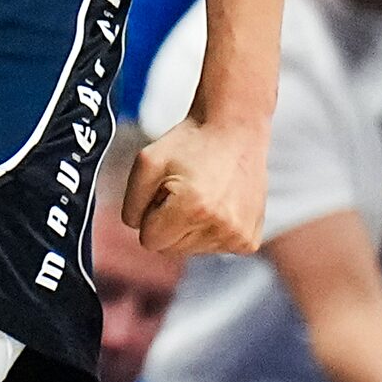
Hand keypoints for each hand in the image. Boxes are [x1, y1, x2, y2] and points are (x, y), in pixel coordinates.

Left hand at [126, 113, 266, 256]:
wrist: (233, 131)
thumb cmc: (188, 144)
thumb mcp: (146, 162)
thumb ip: (131, 203)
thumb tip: (135, 228)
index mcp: (192, 209)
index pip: (150, 241)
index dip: (149, 216)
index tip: (162, 193)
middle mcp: (220, 227)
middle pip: (170, 250)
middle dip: (168, 224)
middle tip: (182, 192)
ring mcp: (238, 237)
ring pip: (192, 251)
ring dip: (189, 228)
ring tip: (201, 196)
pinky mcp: (249, 240)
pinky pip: (214, 248)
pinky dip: (210, 231)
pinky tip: (217, 204)